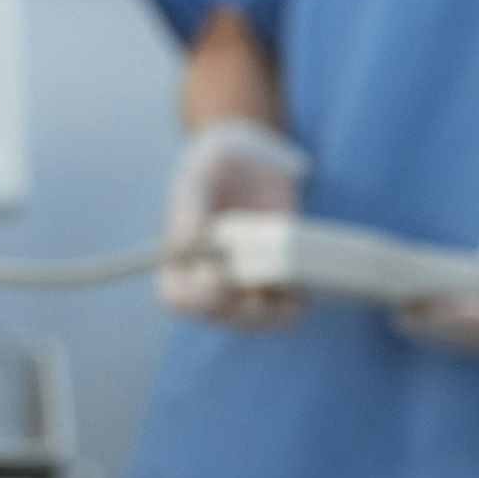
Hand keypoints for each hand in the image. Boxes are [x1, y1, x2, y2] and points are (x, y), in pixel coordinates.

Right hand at [160, 118, 309, 328]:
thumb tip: (191, 243)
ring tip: (283, 289)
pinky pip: (287, 311)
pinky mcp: (279, 282)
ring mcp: (246, 287)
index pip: (178, 299)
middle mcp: (211, 282)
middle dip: (240, 310)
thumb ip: (190, 208)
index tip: (217, 283)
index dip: (196, 300)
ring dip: (270, 314)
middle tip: (258, 293)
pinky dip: (294, 305)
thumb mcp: (197, 174)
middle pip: (220, 316)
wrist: (256, 156)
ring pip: (256, 321)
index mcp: (180, 262)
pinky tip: (300, 287)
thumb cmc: (216, 164)